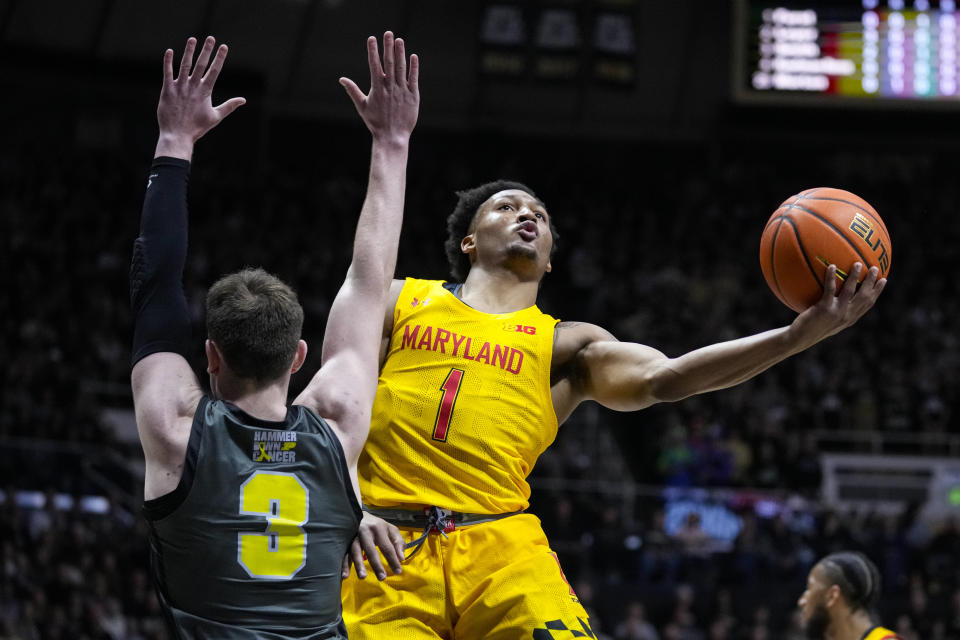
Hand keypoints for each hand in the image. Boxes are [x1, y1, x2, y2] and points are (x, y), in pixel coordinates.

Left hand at [155, 36, 245, 158]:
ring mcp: (179, 87)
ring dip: (189, 51)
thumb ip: (229, 106)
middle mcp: (193, 87)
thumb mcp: (216, 116)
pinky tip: (170, 51)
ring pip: (184, 65)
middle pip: (201, 65)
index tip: (224, 47)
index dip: (219, 58)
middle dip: (207, 50)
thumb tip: (243, 100)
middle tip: (210, 38)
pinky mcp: (167, 90)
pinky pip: (167, 73)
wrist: (178, 136)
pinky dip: (168, 62)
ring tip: (192, 39)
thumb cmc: (197, 128)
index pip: (214, 71)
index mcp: (205, 92)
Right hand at [340, 31, 419, 145]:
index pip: (374, 65)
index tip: (371, 38)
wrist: (392, 137)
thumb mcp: (362, 106)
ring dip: (400, 53)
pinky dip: (413, 68)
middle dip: (388, 46)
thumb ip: (353, 90)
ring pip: (401, 68)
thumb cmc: (376, 123)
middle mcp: (390, 87)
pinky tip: (413, 57)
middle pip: (389, 62)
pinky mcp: (413, 96)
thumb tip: (341, 79)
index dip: (372, 51)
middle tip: (388, 33)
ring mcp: (402, 91)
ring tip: (399, 40)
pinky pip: (414, 79)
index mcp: (377, 88)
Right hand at [341, 511, 405, 580]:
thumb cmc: (377, 526)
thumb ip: (398, 542)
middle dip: (376, 564)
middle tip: (382, 577)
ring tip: (362, 577)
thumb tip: (402, 558)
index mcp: (378, 528)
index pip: (387, 546)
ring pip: (355, 551)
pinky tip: (345, 575)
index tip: (398, 571)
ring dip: (358, 564)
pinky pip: (344, 554)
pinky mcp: (344, 541)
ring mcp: (353, 536)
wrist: (357, 515)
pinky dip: (344, 565)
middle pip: (371, 549)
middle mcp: (365, 532)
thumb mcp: (390, 529)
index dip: (393, 559)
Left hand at [789, 262, 886, 346]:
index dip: (877, 292)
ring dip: (855, 277)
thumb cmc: (811, 328)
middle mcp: (846, 316)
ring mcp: (836, 312)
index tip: (883, 280)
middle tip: (875, 268)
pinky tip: (832, 266)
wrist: (800, 338)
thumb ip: (835, 309)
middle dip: (871, 282)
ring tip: (858, 264)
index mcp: (849, 318)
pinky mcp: (824, 309)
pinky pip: (829, 289)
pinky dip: (831, 277)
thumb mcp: (827, 320)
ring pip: (850, 291)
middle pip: (864, 297)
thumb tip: (835, 294)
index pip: (868, 304)